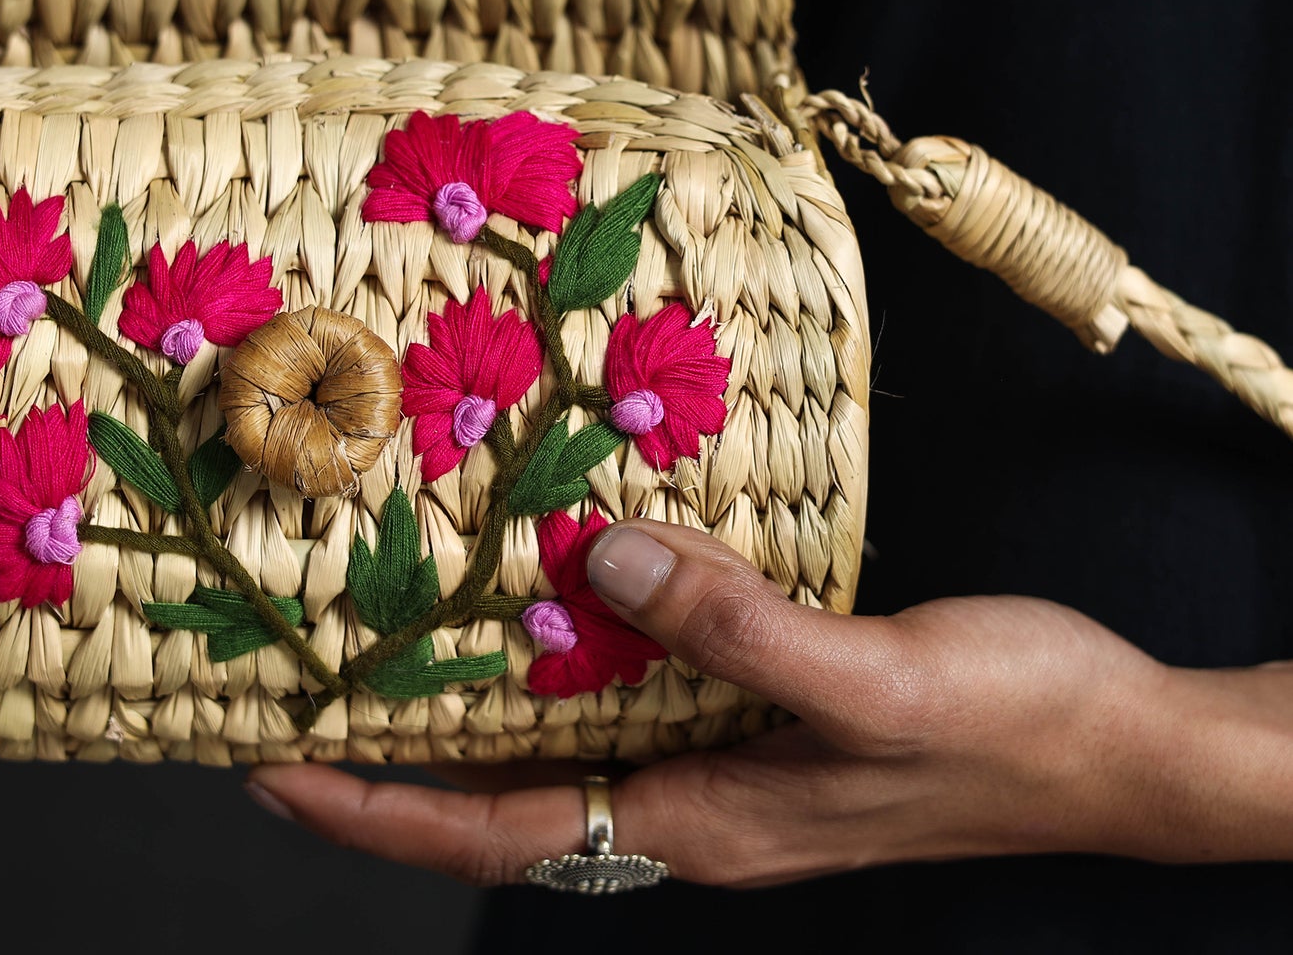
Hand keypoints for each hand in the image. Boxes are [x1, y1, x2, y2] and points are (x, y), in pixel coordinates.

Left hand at [243, 519, 1292, 886]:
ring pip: (568, 732)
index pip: (496, 830)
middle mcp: (695, 794)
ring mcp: (729, 752)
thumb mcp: (872, 679)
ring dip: (478, 693)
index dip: (377, 808)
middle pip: (508, 791)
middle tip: (298, 692)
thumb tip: (601, 563)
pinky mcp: (763, 705)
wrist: (1117, 742)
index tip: (275, 767)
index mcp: (702, 817)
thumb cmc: (1011, 727)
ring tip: (389, 635)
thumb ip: (733, 629)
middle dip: (396, 757)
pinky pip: (635, 680)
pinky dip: (573, 642)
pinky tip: (555, 588)